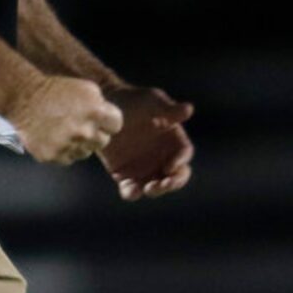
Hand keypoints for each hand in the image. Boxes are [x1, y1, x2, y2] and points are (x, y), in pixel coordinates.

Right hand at [6, 74, 122, 165]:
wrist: (24, 99)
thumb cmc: (56, 91)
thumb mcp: (86, 89)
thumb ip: (102, 105)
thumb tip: (109, 120)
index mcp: (96, 112)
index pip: (116, 125)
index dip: (108, 121)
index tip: (100, 119)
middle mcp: (84, 132)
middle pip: (103, 142)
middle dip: (95, 133)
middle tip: (80, 124)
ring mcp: (68, 146)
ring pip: (86, 152)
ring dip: (79, 144)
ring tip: (65, 130)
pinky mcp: (53, 156)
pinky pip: (68, 159)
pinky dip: (64, 150)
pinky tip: (55, 137)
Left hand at [100, 84, 194, 199]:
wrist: (103, 106)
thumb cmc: (132, 99)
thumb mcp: (151, 100)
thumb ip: (168, 109)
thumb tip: (189, 109)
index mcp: (173, 139)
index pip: (184, 154)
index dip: (180, 162)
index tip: (170, 166)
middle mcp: (162, 156)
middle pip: (176, 175)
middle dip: (173, 183)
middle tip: (164, 184)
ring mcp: (145, 167)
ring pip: (156, 186)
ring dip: (155, 190)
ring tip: (148, 188)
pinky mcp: (125, 175)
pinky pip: (132, 189)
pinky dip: (132, 192)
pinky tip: (129, 189)